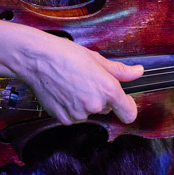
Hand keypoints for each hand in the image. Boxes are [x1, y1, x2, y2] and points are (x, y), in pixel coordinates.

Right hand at [16, 30, 142, 125]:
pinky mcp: (63, 119)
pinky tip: (64, 91)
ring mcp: (78, 114)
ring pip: (89, 112)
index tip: (124, 101)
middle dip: (101, 98)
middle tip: (87, 80)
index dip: (128, 107)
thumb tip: (137, 72)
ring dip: (84, 102)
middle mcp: (95, 105)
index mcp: (107, 89)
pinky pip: (74, 116)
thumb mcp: (97, 59)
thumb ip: (120, 70)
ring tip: (73, 84)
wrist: (36, 59)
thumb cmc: (64, 55)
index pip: (129, 113)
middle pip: (106, 109)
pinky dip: (71, 107)